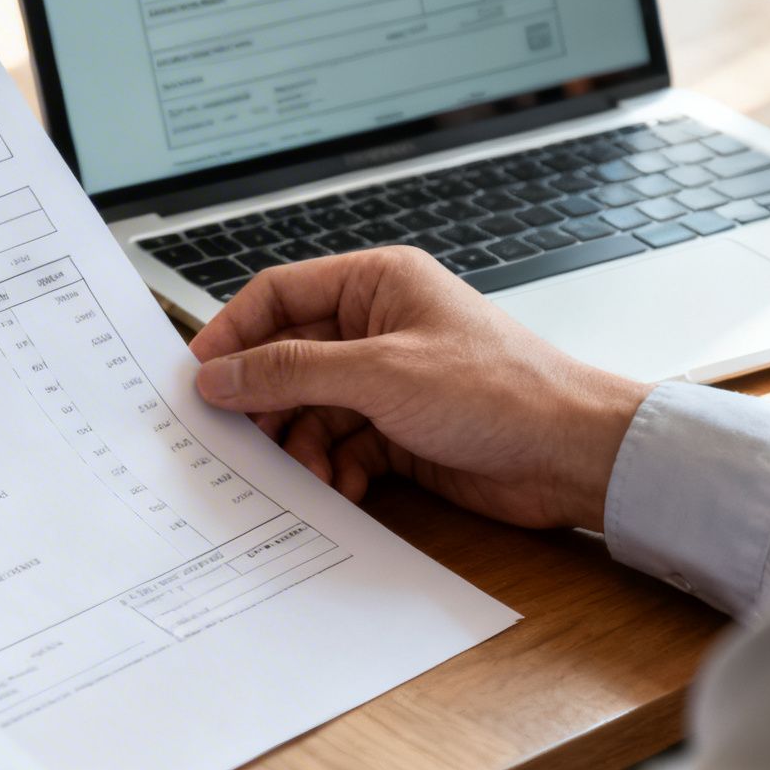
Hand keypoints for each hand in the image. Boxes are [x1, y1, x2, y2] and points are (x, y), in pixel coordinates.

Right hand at [190, 247, 648, 530]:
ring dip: (301, 445)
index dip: (233, 332)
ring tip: (311, 470)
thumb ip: (290, 372)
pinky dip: (333, 469)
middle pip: (287, 359)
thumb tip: (219, 374)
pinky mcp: (398, 431)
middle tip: (241, 438)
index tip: (198, 376)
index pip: (279, 295)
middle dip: (267, 403)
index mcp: (376, 284)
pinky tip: (345, 485)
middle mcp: (378, 327)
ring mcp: (387, 381)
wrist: (571, 455)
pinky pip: (338, 446)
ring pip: (309, 410)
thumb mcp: (380, 374)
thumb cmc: (502, 391)